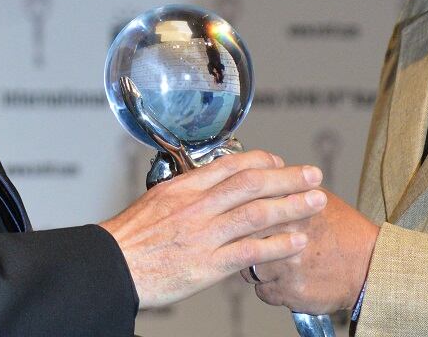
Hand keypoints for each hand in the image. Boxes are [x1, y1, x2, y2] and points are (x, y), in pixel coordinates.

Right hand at [100, 150, 326, 308]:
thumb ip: (187, 195)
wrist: (110, 267)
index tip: (279, 163)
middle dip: (288, 178)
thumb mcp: (156, 202)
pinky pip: (250, 251)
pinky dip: (277, 245)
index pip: (231, 164)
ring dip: (292, 206)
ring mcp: (204, 234)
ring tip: (316, 202)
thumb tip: (208, 188)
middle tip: (313, 175)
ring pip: (257, 213)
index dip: (262, 161)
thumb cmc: (128, 239)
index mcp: (185, 187)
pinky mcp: (207, 264)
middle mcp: (197, 206)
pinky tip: (297, 241)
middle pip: (252, 183)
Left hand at [248, 188, 378, 313]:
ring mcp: (287, 267)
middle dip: (245, 242)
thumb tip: (260, 174)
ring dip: (257, 267)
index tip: (244, 220)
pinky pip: (263, 291)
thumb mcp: (319, 196)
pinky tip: (286, 279)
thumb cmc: (343, 229)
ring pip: (250, 269)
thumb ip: (288, 187)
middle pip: (244, 240)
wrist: (370, 265)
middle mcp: (287, 237)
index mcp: (292, 209)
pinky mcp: (290, 292)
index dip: (243, 217)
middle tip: (255, 242)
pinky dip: (271, 288)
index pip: (250, 211)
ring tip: (276, 263)